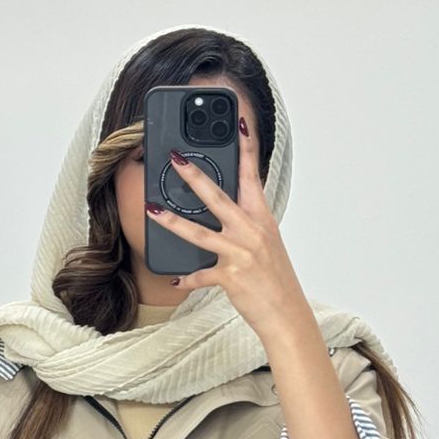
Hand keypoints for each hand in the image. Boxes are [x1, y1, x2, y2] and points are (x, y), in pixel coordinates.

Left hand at [144, 116, 308, 338]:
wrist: (287, 314)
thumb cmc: (275, 279)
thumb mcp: (266, 243)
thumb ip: (247, 223)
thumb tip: (225, 208)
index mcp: (262, 219)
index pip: (253, 176)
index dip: (246, 148)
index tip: (239, 124)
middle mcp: (251, 231)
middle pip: (217, 197)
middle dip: (193, 176)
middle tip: (175, 159)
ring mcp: (240, 253)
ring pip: (199, 233)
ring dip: (171, 221)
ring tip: (151, 209)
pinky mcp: (230, 276)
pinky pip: (201, 275)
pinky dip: (187, 278)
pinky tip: (175, 278)